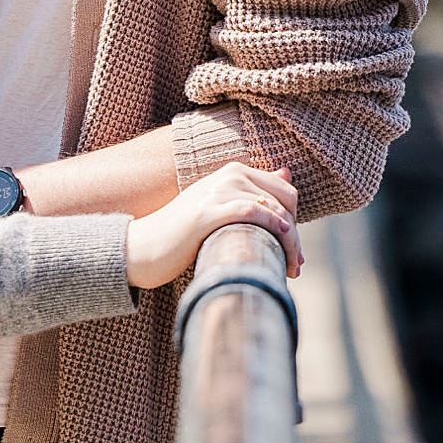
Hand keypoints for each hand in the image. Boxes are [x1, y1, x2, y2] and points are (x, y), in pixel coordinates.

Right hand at [124, 164, 302, 290]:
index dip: (297, 220)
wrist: (145, 246)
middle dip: (295, 236)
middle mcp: (229, 175)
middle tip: (296, 266)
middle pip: (284, 202)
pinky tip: (278, 246)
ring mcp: (217, 191)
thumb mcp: (222, 206)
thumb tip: (287, 172)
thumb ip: (253, 190)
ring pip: (274, 209)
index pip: (285, 190)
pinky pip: (251, 212)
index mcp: (235, 171)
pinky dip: (271, 227)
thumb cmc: (185, 232)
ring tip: (290, 270)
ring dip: (288, 242)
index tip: (295, 251)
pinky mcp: (207, 212)